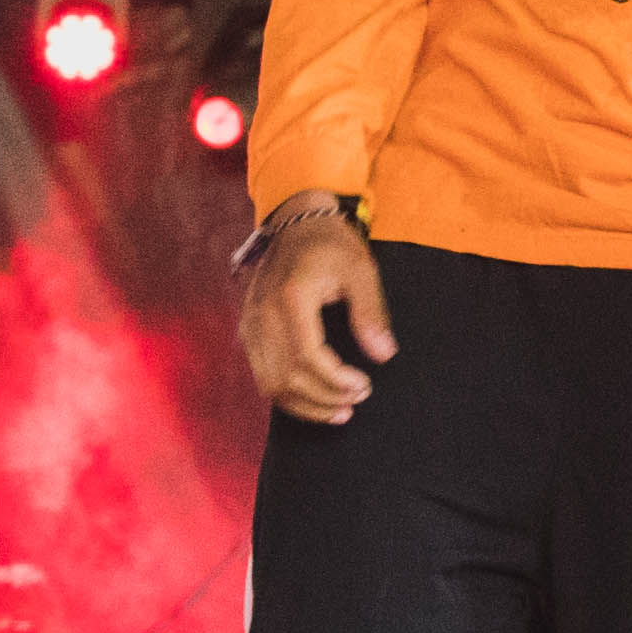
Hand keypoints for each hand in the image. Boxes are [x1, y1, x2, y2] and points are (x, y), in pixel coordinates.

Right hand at [242, 201, 393, 423]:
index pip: (307, 357)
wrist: (295, 223)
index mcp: (291, 297)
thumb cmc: (331, 244)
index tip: (364, 384)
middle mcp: (263, 314)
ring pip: (270, 384)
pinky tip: (315, 400)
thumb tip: (383, 354)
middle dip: (325, 398)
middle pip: (286, 378)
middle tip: (359, 397)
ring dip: (306, 405)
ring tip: (341, 409)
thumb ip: (371, 312)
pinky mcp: (248, 330)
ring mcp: (250, 323)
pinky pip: (262, 376)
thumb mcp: (360, 269)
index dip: (335, 381)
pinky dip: (289, 395)